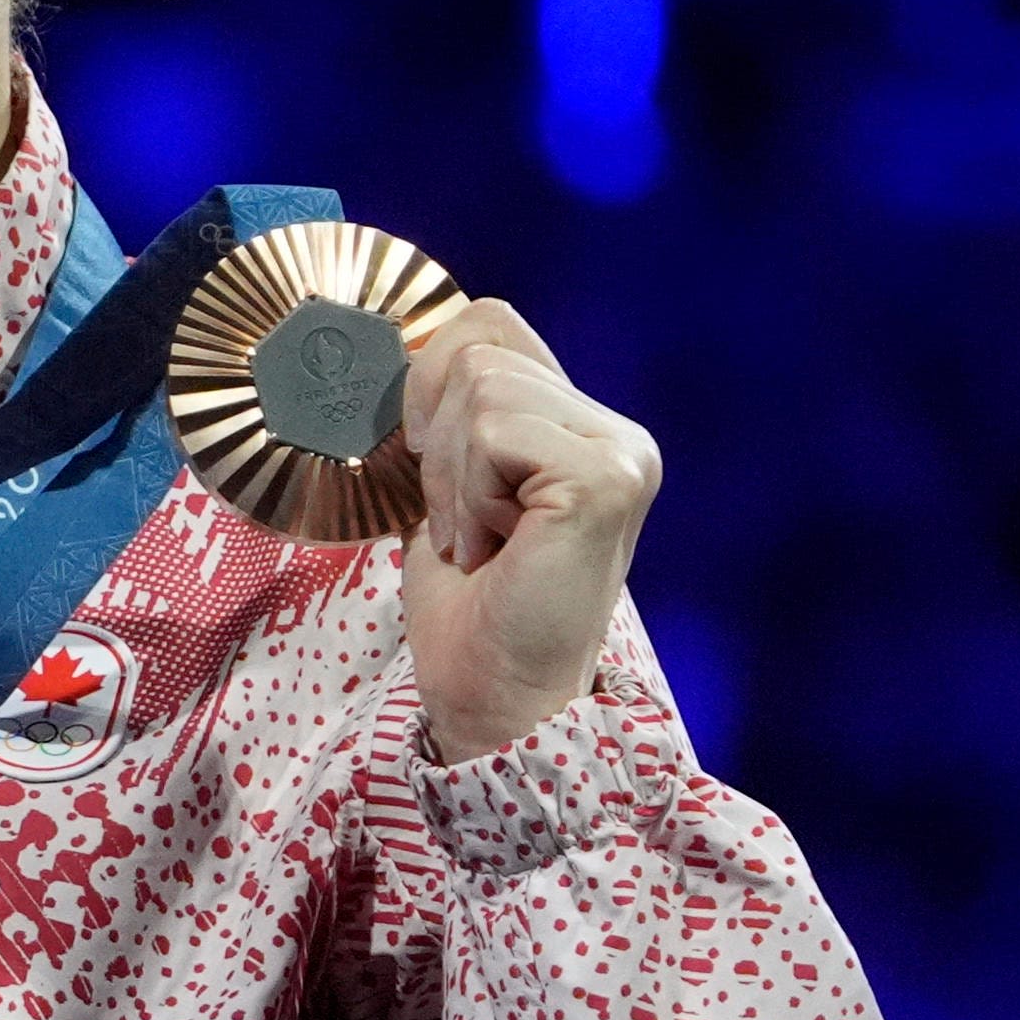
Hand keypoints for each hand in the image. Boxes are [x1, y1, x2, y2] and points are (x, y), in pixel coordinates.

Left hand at [395, 303, 660, 760]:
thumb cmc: (468, 606)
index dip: (429, 383)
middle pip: (482, 344)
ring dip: (452, 473)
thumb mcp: (447, 488)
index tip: (429, 469)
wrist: (492, 694)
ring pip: (483, 386)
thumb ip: (449, 418)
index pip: (490, 325)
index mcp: (582, 426)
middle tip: (462, 519)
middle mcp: (617, 432)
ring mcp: (621, 451)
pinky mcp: (606, 477)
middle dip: (437, 435)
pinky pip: (493, 431)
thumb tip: (398, 350)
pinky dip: (468, 492)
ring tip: (481, 538)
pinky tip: (494, 547)